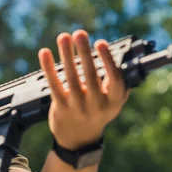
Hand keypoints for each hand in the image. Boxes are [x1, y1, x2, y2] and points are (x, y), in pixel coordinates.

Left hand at [39, 30, 129, 149]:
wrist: (78, 138)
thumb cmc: (98, 113)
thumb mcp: (114, 103)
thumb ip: (120, 85)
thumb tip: (126, 58)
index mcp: (113, 101)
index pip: (114, 79)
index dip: (108, 60)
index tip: (101, 42)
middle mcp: (96, 105)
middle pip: (90, 75)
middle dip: (84, 52)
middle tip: (79, 33)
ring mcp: (77, 107)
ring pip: (71, 77)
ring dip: (66, 54)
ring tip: (64, 36)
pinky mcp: (60, 107)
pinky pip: (53, 84)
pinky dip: (48, 68)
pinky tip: (45, 53)